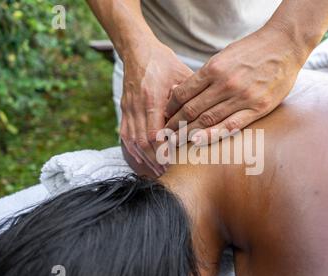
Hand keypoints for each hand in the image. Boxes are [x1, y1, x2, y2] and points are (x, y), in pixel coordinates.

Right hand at [120, 39, 192, 175]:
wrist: (138, 51)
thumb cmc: (164, 62)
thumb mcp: (181, 74)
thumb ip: (189, 96)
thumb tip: (202, 116)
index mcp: (152, 97)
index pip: (154, 132)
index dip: (162, 150)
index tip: (173, 161)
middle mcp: (137, 106)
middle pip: (142, 141)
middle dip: (154, 159)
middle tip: (168, 172)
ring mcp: (128, 109)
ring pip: (132, 141)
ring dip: (144, 158)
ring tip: (157, 171)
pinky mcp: (124, 110)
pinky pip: (125, 135)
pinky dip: (133, 150)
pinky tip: (142, 161)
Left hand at [165, 23, 305, 144]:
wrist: (284, 45)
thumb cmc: (252, 50)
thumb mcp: (224, 55)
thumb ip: (207, 74)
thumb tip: (186, 91)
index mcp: (214, 68)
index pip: (183, 93)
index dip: (170, 107)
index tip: (165, 116)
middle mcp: (225, 83)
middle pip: (192, 109)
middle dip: (175, 124)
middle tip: (165, 135)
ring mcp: (242, 97)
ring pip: (208, 120)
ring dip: (189, 133)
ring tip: (177, 142)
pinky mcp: (257, 108)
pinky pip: (232, 125)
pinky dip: (213, 135)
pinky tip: (200, 142)